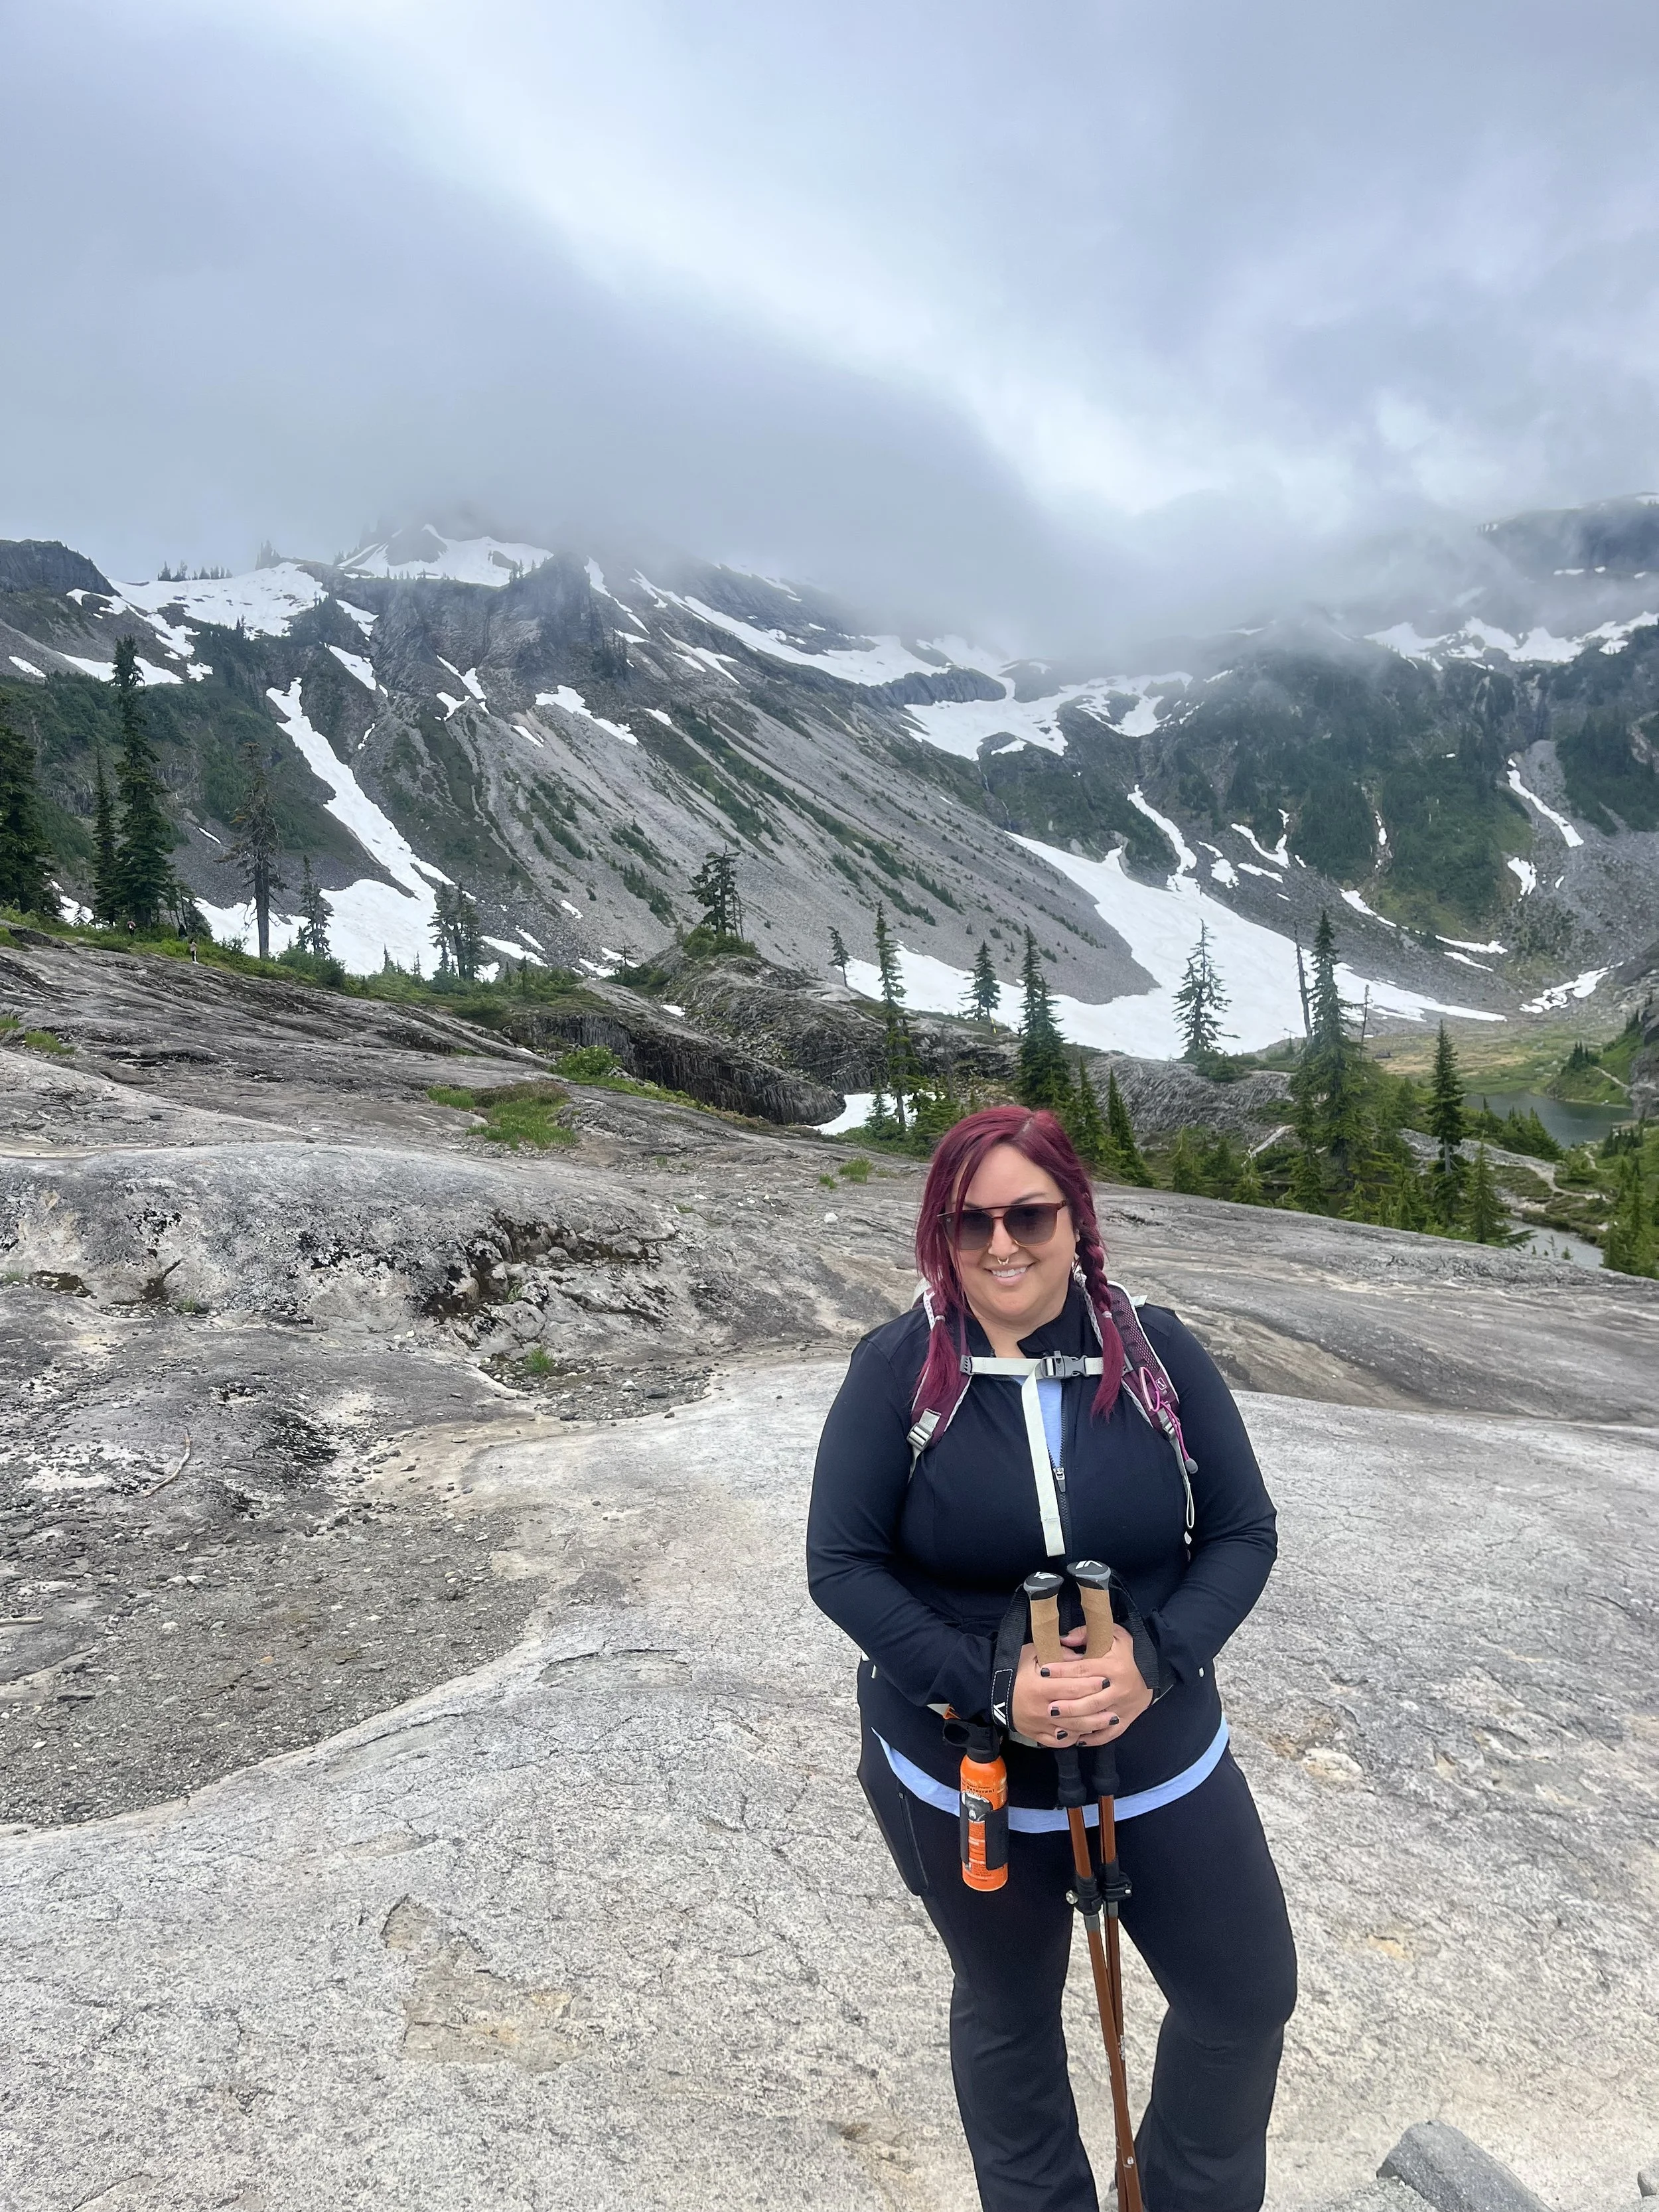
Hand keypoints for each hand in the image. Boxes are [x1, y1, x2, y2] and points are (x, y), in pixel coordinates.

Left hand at [1009, 1625, 1152, 1749]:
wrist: (1158, 1669)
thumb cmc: (1131, 1651)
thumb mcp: (1114, 1634)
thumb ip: (1088, 1633)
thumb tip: (1064, 1639)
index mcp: (1113, 1666)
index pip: (1083, 1670)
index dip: (1062, 1671)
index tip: (1043, 1672)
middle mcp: (1118, 1689)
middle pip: (1089, 1700)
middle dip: (1067, 1705)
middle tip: (1048, 1707)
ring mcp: (1123, 1706)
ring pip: (1097, 1718)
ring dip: (1076, 1721)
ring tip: (1057, 1722)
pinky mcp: (1127, 1719)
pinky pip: (1110, 1733)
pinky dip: (1094, 1739)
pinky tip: (1079, 1739)